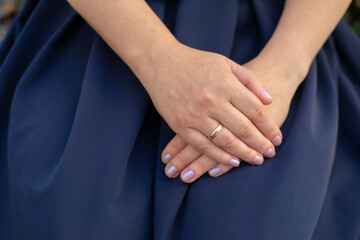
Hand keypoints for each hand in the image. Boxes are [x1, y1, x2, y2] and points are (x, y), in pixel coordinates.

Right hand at [161, 55, 303, 182]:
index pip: (255, 111)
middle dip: (260, 144)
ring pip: (225, 140)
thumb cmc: (196, 61)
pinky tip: (232, 162)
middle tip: (270, 153)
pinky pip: (203, 146)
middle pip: (243, 128)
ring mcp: (195, 115)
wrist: (161, 62)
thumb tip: (269, 100)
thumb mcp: (226, 63)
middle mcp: (212, 101)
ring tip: (256, 160)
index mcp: (226, 84)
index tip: (277, 138)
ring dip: (243, 153)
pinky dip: (219, 156)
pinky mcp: (180, 125)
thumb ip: (250, 81)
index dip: (269, 127)